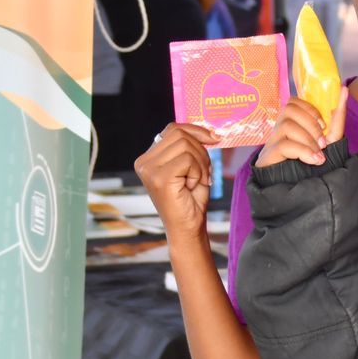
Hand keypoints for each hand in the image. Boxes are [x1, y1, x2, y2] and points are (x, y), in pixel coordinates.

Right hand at [133, 123, 217, 240]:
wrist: (187, 229)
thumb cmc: (190, 201)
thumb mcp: (191, 168)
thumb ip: (190, 148)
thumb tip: (208, 132)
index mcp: (148, 158)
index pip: (173, 129)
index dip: (196, 130)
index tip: (213, 138)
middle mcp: (143, 162)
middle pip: (180, 134)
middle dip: (201, 151)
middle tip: (203, 173)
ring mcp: (149, 169)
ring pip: (185, 145)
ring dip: (200, 163)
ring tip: (196, 181)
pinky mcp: (158, 177)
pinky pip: (188, 159)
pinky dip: (198, 172)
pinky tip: (192, 186)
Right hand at [257, 89, 347, 167]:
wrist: (302, 192)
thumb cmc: (314, 164)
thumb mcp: (328, 139)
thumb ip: (336, 118)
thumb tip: (344, 90)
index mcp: (291, 124)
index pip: (293, 102)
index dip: (310, 109)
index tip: (323, 125)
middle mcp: (279, 130)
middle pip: (289, 110)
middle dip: (311, 124)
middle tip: (323, 143)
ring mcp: (272, 143)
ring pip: (287, 125)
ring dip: (308, 139)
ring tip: (318, 155)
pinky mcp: (268, 157)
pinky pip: (284, 144)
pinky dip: (303, 150)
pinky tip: (314, 160)